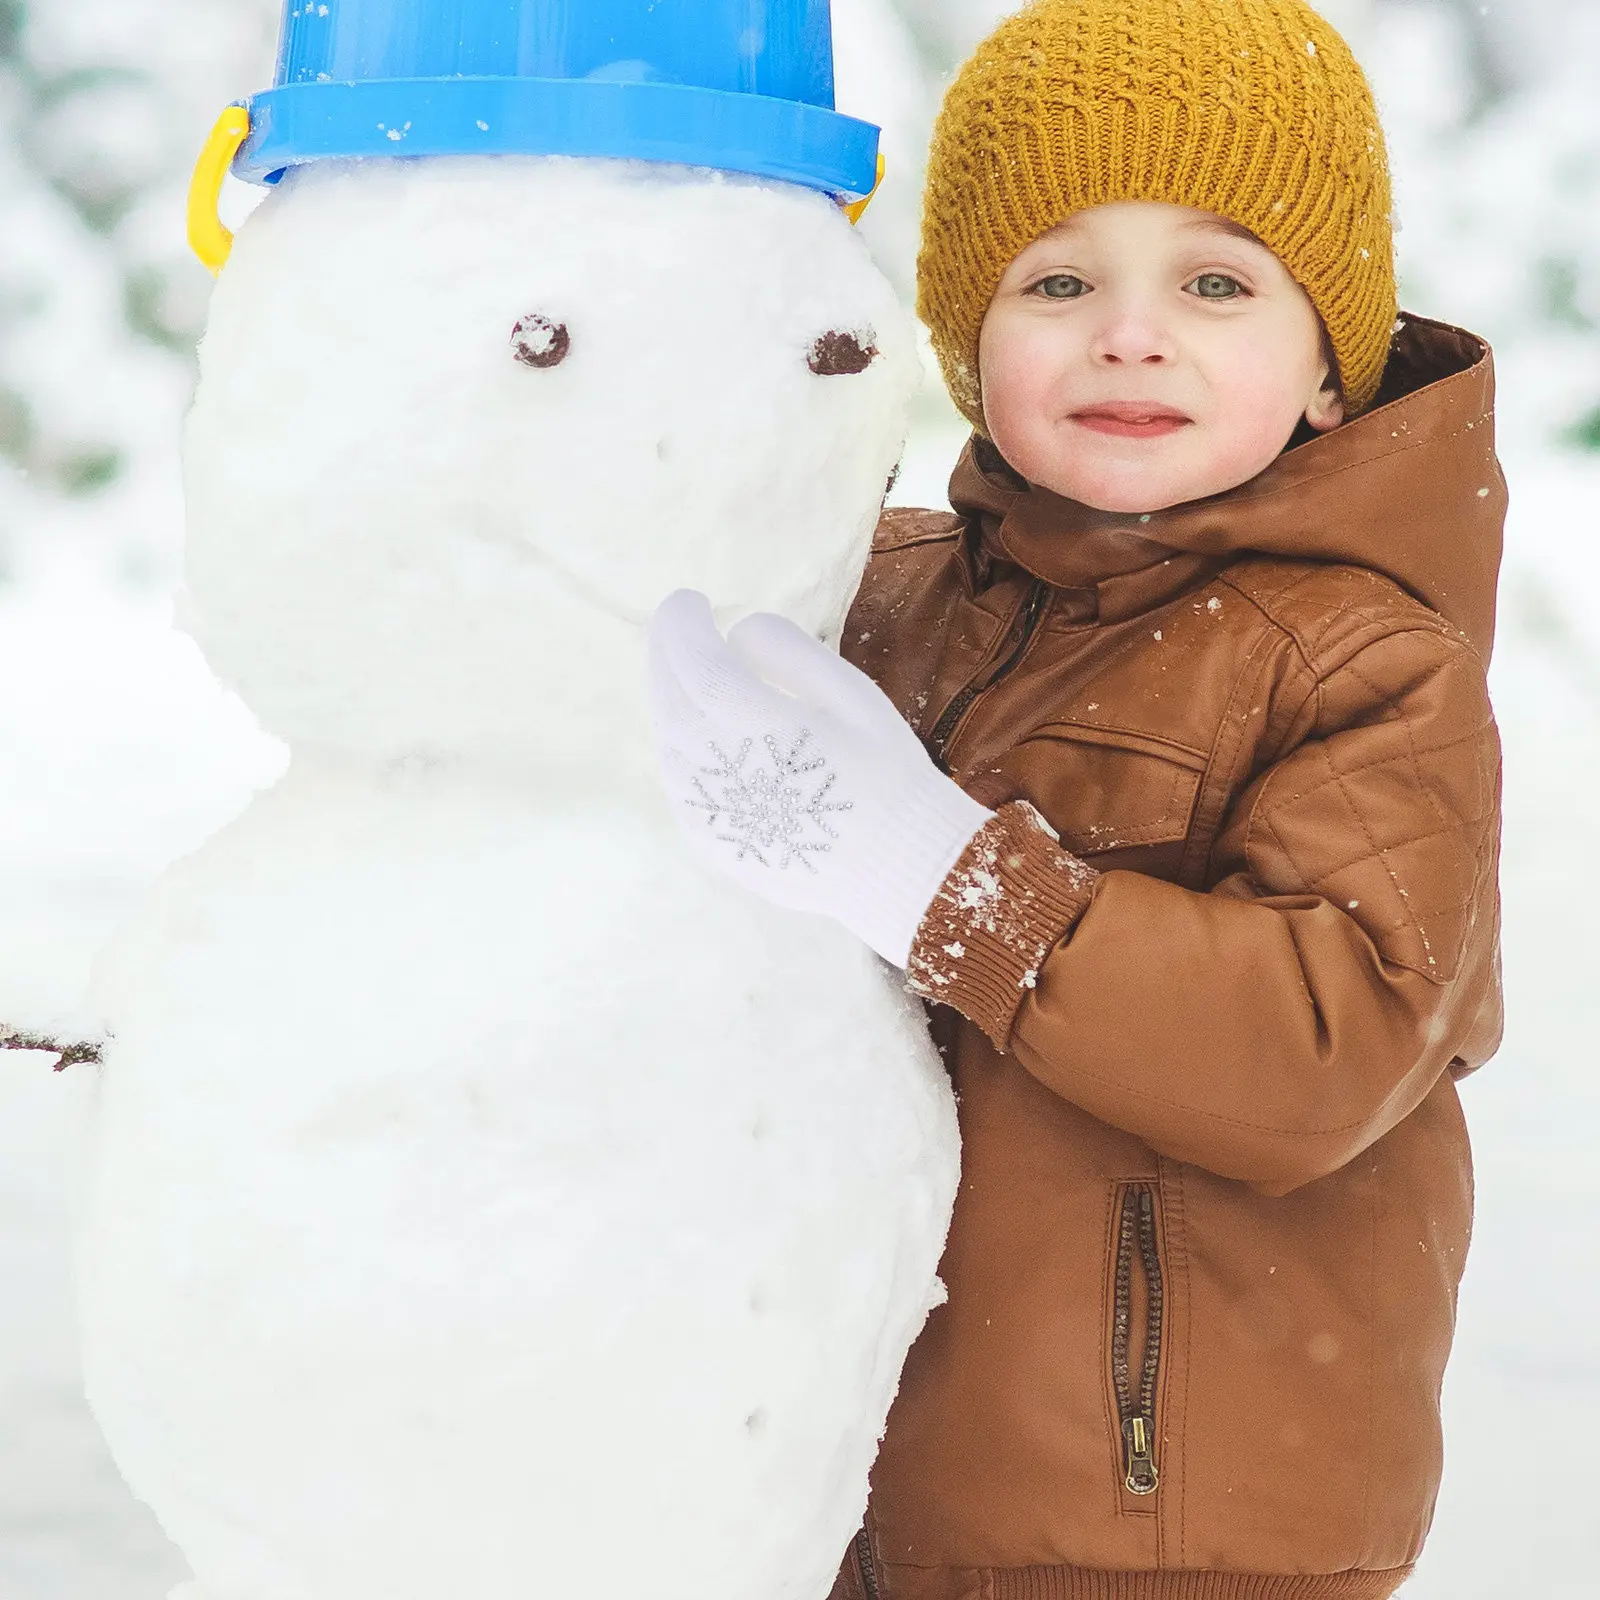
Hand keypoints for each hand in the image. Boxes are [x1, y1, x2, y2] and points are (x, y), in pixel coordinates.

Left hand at [647, 590, 992, 966]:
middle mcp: (712, 766)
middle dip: (670, 653)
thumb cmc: (885, 775)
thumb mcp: (851, 695)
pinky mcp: (709, 840)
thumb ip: (788, 652)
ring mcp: (704, 810)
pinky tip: (710, 739)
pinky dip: (683, 746)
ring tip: (699, 680)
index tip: (689, 602)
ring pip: (668, 739)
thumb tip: (737, 635)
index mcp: (749, 723)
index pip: (689, 657)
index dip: (680, 622)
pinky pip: (679, 780)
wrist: (897, 871)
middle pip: (667, 695)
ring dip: (674, 700)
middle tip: (685, 629)